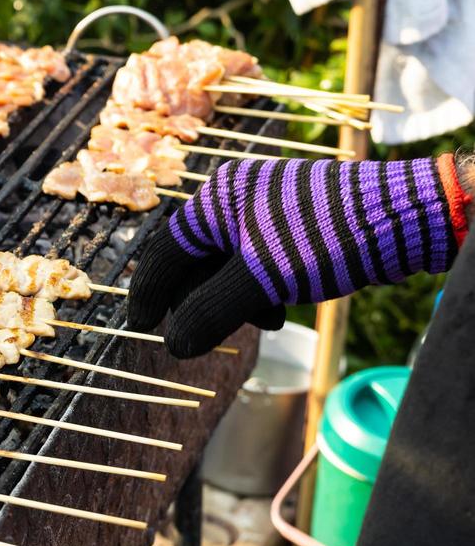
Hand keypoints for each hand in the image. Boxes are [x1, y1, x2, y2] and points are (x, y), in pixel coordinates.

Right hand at [126, 155, 468, 356]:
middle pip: (196, 261)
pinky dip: (259, 289)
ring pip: (228, 265)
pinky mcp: (291, 224)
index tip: (143, 326)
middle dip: (202, 302)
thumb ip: (210, 312)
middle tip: (207, 337)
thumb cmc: (326, 239)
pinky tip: (282, 306)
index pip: (165, 251)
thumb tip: (174, 346)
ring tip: (266, 321)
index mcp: (215, 200)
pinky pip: (256, 262)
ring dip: (235, 300)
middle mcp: (234, 199)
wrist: (403, 216)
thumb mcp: (261, 281)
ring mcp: (263, 209)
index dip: (150, 293)